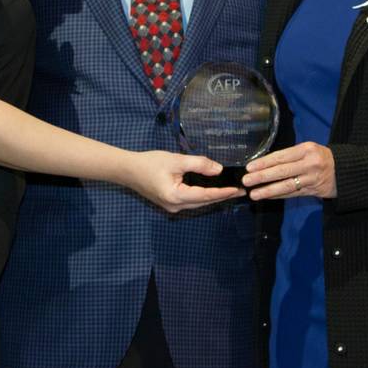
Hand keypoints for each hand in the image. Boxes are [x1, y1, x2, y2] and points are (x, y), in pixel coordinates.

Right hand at [127, 151, 242, 212]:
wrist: (127, 170)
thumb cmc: (149, 163)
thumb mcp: (176, 160)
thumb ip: (198, 164)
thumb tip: (218, 170)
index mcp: (177, 197)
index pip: (206, 195)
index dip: (223, 192)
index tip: (238, 190)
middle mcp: (175, 206)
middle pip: (204, 202)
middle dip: (222, 196)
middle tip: (240, 190)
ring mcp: (172, 207)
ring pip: (198, 202)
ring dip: (213, 196)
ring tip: (229, 190)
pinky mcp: (169, 203)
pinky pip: (191, 201)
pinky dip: (203, 195)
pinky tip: (211, 190)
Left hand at [242, 142, 336, 200]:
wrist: (345, 170)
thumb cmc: (321, 157)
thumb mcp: (308, 150)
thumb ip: (290, 155)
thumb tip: (264, 163)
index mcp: (306, 150)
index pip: (281, 156)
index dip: (264, 162)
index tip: (249, 167)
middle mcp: (309, 163)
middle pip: (282, 171)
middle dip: (262, 177)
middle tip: (246, 181)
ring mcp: (312, 178)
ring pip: (286, 185)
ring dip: (268, 190)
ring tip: (254, 194)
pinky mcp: (314, 191)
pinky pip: (293, 193)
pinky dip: (279, 195)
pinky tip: (267, 196)